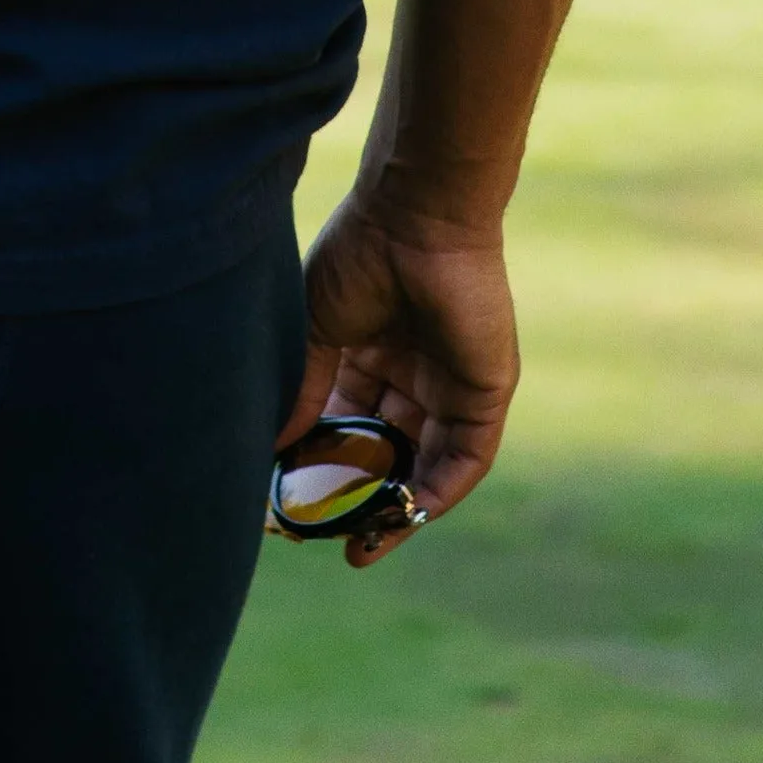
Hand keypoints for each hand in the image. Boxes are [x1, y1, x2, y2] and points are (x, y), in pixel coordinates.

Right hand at [284, 196, 519, 566]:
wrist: (414, 217)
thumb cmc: (360, 256)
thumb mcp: (316, 331)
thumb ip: (305, 391)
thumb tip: (276, 451)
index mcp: (370, 352)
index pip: (346, 423)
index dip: (321, 464)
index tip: (292, 501)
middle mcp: (411, 373)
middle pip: (384, 450)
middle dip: (357, 496)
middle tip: (324, 535)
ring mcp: (450, 386)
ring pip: (422, 463)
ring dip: (396, 507)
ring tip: (359, 545)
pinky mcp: (485, 394)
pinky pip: (464, 459)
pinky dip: (435, 492)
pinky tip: (404, 517)